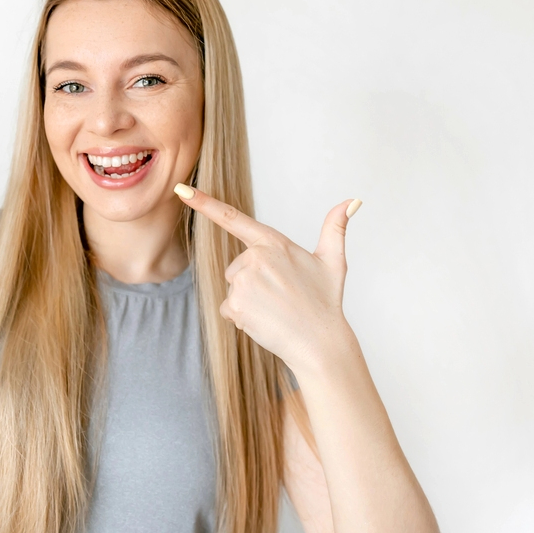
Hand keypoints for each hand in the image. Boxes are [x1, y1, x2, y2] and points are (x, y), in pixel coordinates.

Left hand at [175, 184, 361, 372]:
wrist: (320, 342)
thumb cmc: (325, 302)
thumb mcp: (333, 261)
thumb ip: (336, 228)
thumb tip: (353, 200)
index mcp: (273, 243)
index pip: (232, 218)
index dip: (204, 203)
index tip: (181, 190)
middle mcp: (255, 258)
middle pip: (236, 267)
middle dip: (252, 282)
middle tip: (280, 296)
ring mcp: (243, 281)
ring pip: (233, 289)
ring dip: (247, 301)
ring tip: (274, 309)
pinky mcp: (235, 303)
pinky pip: (228, 309)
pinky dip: (242, 317)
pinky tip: (264, 321)